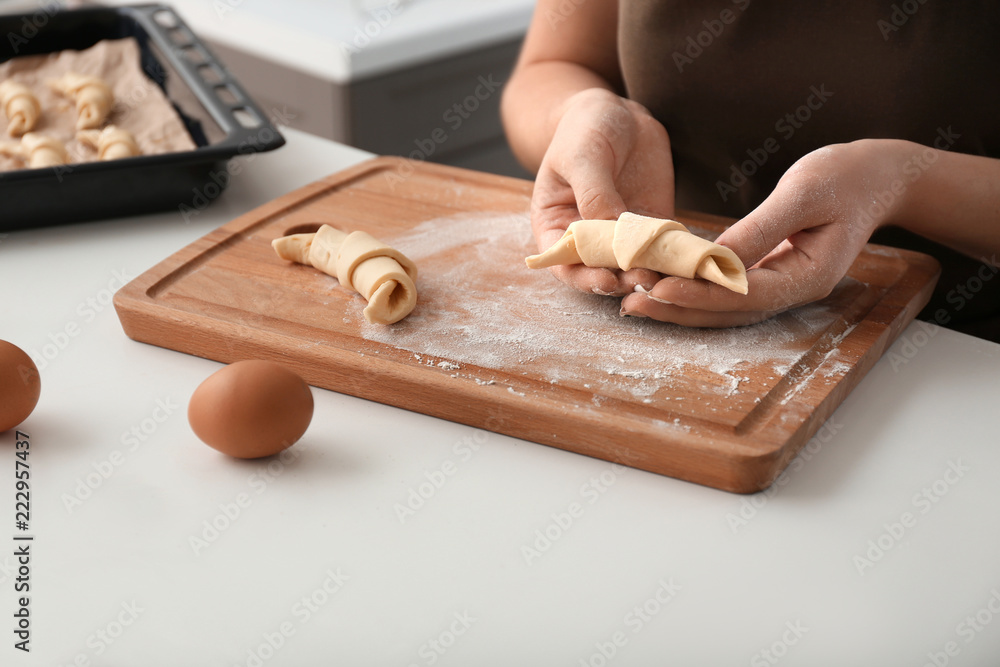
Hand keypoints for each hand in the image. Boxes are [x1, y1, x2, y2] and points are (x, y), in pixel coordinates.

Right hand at [531, 88, 674, 295]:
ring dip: (649, 273)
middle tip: (642, 280)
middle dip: (621, 280)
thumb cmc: (584, 131)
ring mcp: (620, 235)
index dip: (582, 278)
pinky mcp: (651, 225)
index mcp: (556, 225)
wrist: (617, 114)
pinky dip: (672, 257)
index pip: (563, 263)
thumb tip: (609, 230)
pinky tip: (684, 260)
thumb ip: (593, 192)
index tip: (606, 279)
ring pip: (633, 265)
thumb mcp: (582, 157)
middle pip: (600, 271)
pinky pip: (661, 247)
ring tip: (664, 275)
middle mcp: (587, 238)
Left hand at [622, 140, 905, 325]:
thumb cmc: (845, 177)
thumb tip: (718, 257)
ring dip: (681, 306)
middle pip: (729, 311)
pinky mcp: (769, 275)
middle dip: (679, 308)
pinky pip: (727, 292)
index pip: (745, 294)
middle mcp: (793, 290)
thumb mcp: (804, 193)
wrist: (877, 177)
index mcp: (809, 275)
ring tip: (636, 301)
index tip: (659, 287)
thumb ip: (762, 227)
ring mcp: (782, 286)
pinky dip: (694, 291)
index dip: (699, 293)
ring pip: (725, 307)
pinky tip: (663, 287)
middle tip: (632, 302)